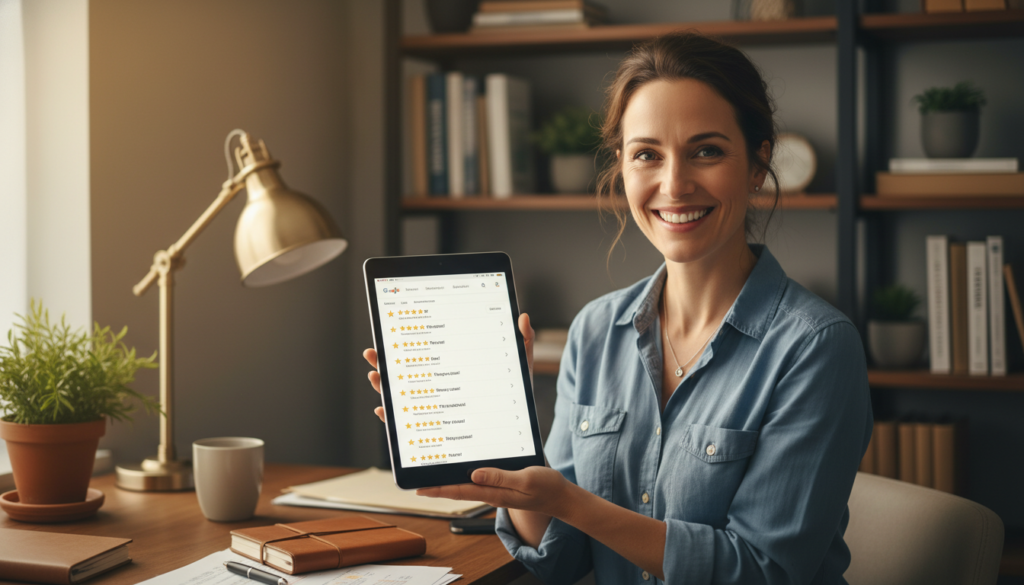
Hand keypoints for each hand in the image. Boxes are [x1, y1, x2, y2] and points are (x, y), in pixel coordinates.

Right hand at [363, 312, 534, 423]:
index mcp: (456, 368)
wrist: (518, 436)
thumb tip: (524, 317)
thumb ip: (522, 343)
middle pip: (407, 373)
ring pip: (403, 398)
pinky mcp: (436, 435)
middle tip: (373, 355)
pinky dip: (394, 421)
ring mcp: (437, 410)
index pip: (427, 352)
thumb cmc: (515, 401)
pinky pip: (409, 428)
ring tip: (376, 379)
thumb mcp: (520, 369)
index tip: (390, 331)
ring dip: (384, 389)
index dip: (407, 342)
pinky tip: (386, 412)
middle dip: (385, 363)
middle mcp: (441, 388)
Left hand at [416, 466, 571, 518]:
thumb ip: (501, 477)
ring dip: (445, 478)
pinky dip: (461, 474)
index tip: (419, 487)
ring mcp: (493, 487)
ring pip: (463, 483)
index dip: (438, 489)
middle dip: (435, 483)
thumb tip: (475, 474)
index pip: (460, 490)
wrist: (560, 496)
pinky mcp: (498, 482)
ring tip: (426, 472)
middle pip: (456, 487)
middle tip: (415, 479)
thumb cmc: (546, 488)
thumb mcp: (526, 479)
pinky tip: (455, 468)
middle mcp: (489, 491)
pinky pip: (475, 478)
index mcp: (494, 492)